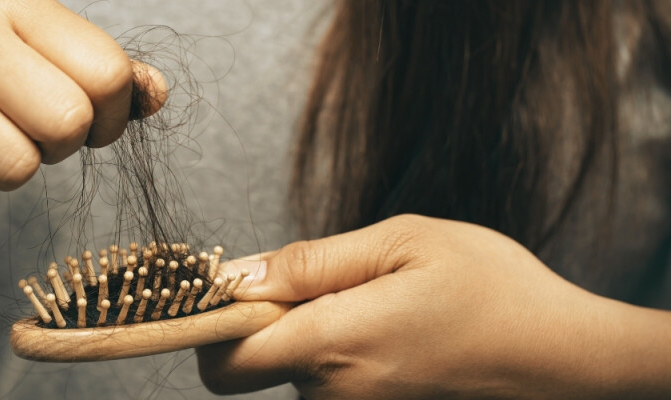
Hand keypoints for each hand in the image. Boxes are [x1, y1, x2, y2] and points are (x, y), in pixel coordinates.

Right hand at [0, 0, 165, 209]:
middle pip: (66, 124)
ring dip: (3, 170)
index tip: (83, 121)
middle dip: (58, 147)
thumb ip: (94, 66)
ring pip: (14, 168)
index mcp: (11, 1)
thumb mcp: (21, 41)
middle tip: (23, 132)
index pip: (106, 72)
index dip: (110, 116)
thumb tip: (155, 96)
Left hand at [198, 215, 669, 398]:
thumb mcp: (403, 243)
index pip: (224, 361)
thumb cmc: (494, 290)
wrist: (567, 357)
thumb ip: (312, 262)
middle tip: (322, 283)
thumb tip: (241, 276)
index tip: (229, 289)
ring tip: (377, 303)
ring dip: (312, 335)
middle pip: (255, 365)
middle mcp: (336, 394)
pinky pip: (331, 384)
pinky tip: (389, 329)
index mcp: (334, 345)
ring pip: (295, 372)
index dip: (212, 325)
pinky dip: (340, 354)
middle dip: (266, 323)